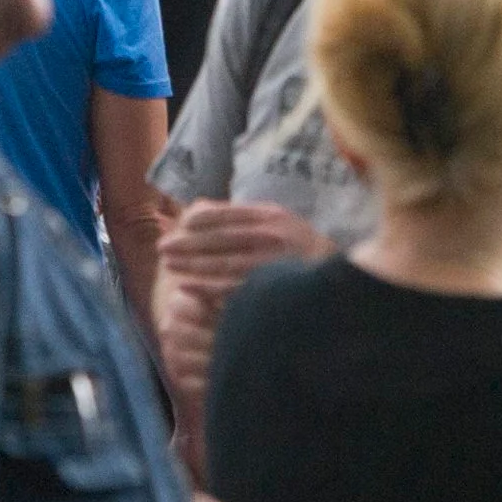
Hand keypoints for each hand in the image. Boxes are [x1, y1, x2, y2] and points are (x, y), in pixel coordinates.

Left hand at [161, 199, 325, 289]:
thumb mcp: (277, 220)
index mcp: (272, 217)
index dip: (201, 219)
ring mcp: (271, 265)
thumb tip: (197, 209)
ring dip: (192, 265)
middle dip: (188, 243)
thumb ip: (241, 215)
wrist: (337, 281)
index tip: (181, 223)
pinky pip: (231, 290)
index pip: (228, 215)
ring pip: (223, 265)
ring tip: (169, 266)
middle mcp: (272, 238)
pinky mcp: (268, 291)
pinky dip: (206, 288)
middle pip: (220, 239)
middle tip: (163, 247)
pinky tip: (186, 287)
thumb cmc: (297, 248)